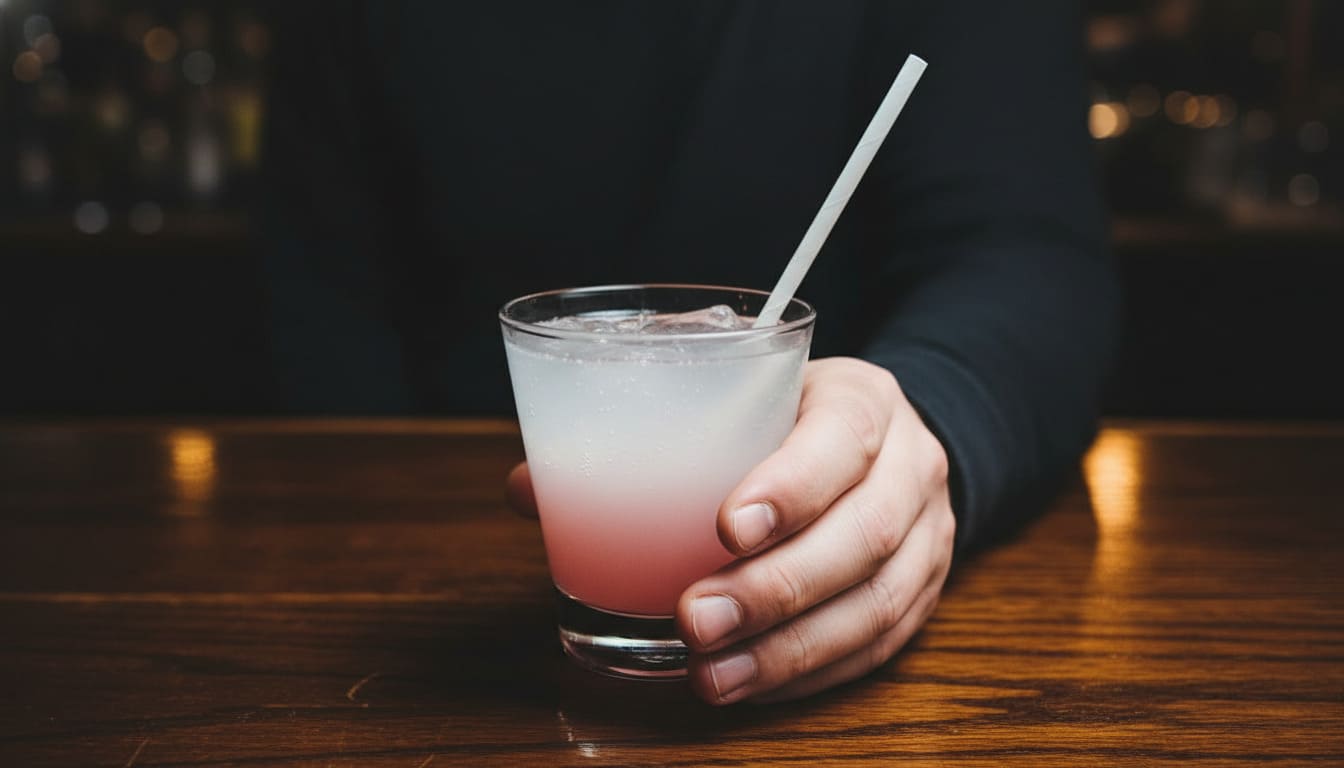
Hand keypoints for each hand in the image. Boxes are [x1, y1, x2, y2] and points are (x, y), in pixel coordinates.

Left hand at [505, 357, 954, 703]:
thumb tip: (531, 489)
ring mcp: (928, 536)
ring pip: (875, 604)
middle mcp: (910, 466)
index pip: (843, 437)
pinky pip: (876, 647)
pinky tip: (747, 686)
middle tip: (693, 618)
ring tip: (711, 676)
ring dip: (788, 650)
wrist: (882, 442)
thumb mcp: (733, 395)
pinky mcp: (922, 595)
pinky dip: (809, 674)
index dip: (792, 485)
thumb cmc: (784, 416)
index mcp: (862, 400)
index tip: (723, 528)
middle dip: (775, 587)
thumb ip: (644, 431)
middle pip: (864, 535)